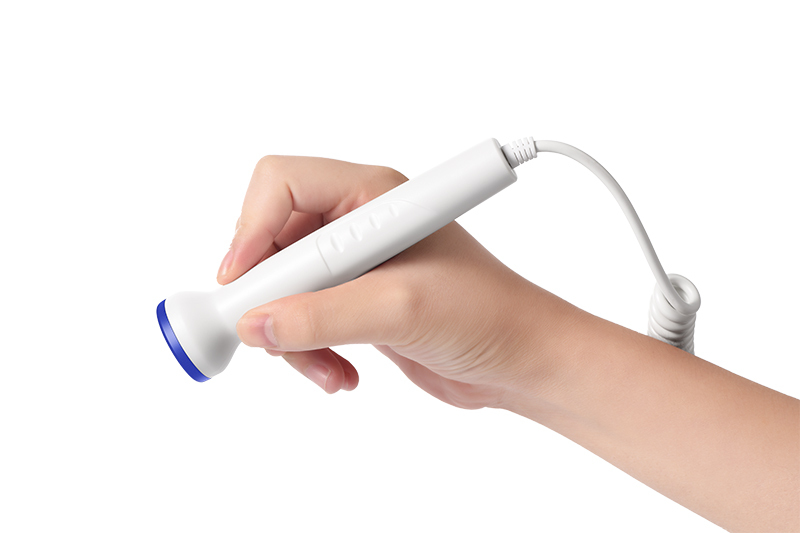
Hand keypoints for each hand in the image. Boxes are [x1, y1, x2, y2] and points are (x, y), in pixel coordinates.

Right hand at [217, 155, 576, 405]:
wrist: (522, 361)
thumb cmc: (488, 315)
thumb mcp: (401, 309)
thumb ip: (322, 315)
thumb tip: (256, 322)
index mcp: (372, 196)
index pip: (280, 185)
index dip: (250, 229)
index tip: (242, 283)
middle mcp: (358, 223)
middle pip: (271, 242)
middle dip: (270, 296)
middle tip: (275, 336)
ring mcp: (356, 266)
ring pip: (282, 289)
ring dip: (292, 335)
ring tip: (325, 367)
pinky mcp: (356, 302)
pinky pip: (303, 320)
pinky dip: (309, 351)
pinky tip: (341, 372)